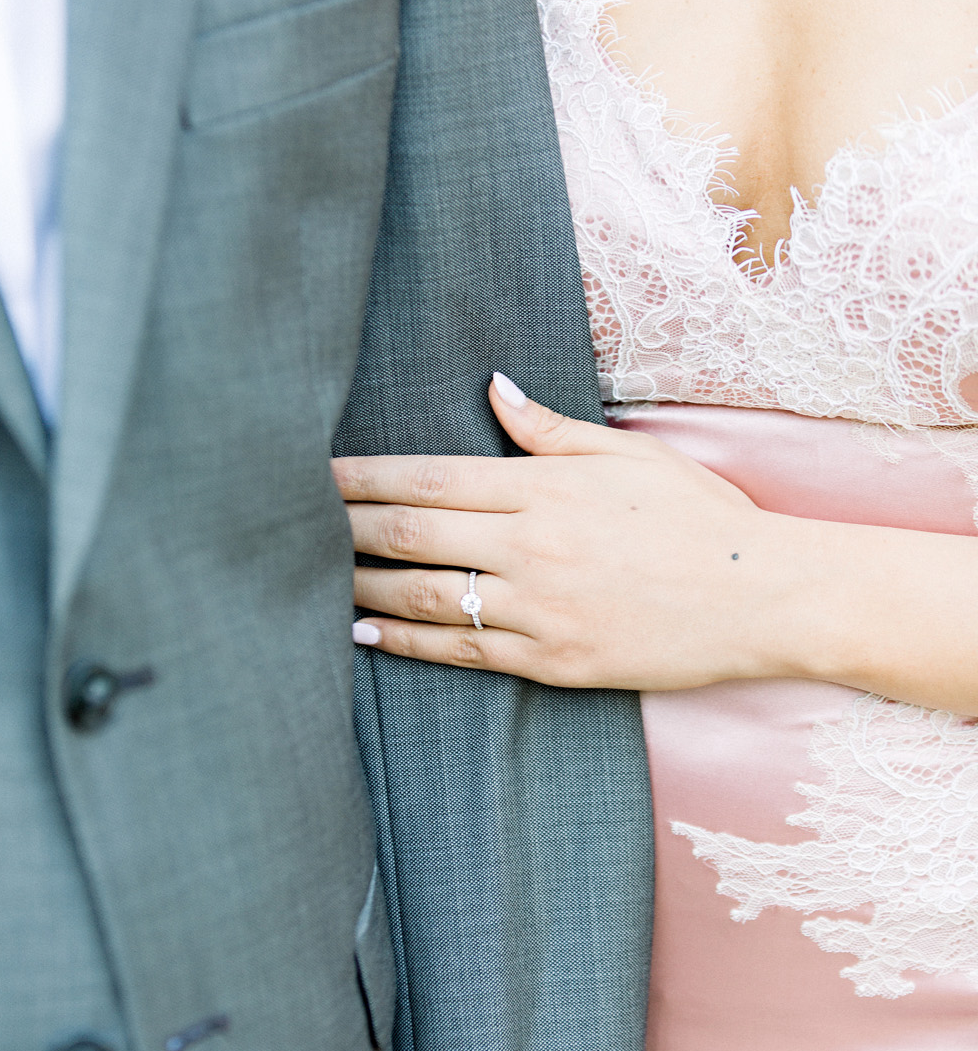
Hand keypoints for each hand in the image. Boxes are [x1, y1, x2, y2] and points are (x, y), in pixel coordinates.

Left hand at [332, 374, 818, 690]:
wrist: (761, 598)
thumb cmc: (700, 518)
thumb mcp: (629, 456)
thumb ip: (549, 429)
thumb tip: (492, 389)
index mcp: (546, 488)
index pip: (429, 477)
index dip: (364, 479)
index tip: (316, 475)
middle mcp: (532, 547)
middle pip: (411, 535)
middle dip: (345, 529)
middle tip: (289, 526)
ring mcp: (539, 610)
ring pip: (424, 598)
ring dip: (360, 589)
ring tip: (312, 583)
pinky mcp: (552, 661)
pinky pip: (461, 653)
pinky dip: (405, 643)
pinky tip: (366, 635)